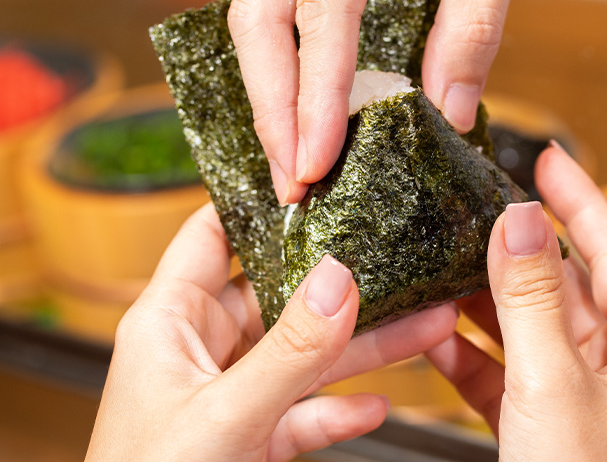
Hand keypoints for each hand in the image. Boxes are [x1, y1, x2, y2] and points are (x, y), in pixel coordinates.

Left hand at [85, 203, 456, 461]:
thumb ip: (287, 353)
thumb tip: (338, 280)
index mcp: (170, 322)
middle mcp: (201, 349)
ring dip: (362, 346)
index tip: (316, 182)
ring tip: (424, 326)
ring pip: (304, 356)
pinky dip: (339, 409)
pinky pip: (303, 411)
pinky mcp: (249, 438)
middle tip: (398, 262)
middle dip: (342, 285)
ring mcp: (229, 394)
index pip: (212, 235)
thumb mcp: (224, 416)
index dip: (258, 204)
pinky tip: (378, 403)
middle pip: (280, 296)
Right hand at [228, 0, 533, 204]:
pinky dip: (285, 62)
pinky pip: (278, 4)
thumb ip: (471, 19)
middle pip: (257, 17)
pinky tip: (299, 106)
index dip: (314, 95)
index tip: (314, 165)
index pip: (320, 10)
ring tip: (292, 158)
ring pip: (255, 12)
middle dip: (271, 108)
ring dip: (269, 92)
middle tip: (292, 181)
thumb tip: (448, 112)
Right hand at [426, 143, 606, 460]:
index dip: (581, 200)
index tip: (548, 159)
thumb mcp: (553, 385)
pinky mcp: (536, 421)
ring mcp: (575, 394)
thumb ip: (530, 299)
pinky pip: (499, 371)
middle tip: (476, 209)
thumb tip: (517, 220)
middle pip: (562, 287)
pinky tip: (431, 336)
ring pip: (525, 327)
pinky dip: (465, 353)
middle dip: (515, 251)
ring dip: (482, 300)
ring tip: (443, 263)